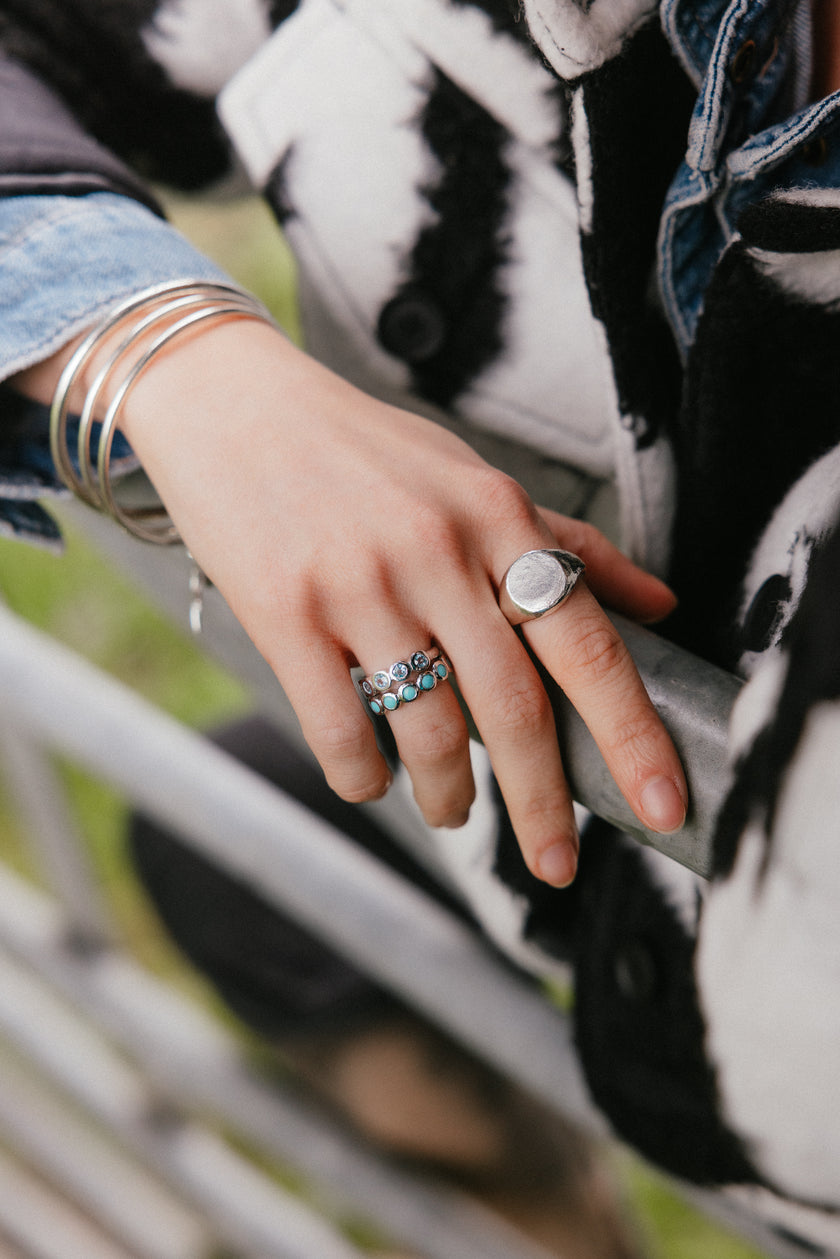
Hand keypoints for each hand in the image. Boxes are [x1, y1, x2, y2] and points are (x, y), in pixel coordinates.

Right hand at [18, 319, 686, 885]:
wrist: (233, 406)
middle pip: (515, 709)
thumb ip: (566, 542)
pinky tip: (372, 779)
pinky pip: (340, 731)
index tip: (664, 806)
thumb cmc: (363, 448)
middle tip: (556, 862)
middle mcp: (437, 552)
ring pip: (429, 731)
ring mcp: (360, 586)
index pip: (587, 644)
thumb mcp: (473, 476)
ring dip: (449, 796)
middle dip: (544, 805)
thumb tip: (658, 601)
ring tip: (452, 810)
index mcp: (498, 517)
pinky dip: (364, 777)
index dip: (634, 734)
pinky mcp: (286, 616)